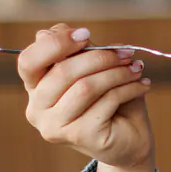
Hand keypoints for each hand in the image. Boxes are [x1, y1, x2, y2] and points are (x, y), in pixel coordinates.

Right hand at [19, 22, 153, 171]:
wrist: (129, 141)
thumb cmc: (108, 100)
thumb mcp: (93, 69)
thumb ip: (77, 50)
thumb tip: (65, 31)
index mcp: (35, 88)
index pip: (28, 61)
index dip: (56, 44)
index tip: (87, 34)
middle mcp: (37, 109)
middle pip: (63, 71)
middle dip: (100, 57)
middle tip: (126, 52)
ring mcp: (55, 126)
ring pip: (85, 87)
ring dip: (117, 72)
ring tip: (136, 68)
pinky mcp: (78, 136)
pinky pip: (105, 101)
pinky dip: (128, 88)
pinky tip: (141, 85)